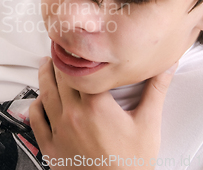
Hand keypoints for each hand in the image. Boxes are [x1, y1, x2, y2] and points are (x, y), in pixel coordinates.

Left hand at [29, 58, 176, 168]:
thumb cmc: (132, 164)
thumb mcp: (148, 124)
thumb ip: (156, 91)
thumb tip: (167, 67)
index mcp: (95, 106)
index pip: (79, 69)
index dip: (76, 54)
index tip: (74, 44)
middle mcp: (73, 115)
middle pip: (59, 78)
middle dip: (59, 61)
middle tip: (58, 49)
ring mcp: (59, 131)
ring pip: (45, 94)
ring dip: (43, 76)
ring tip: (45, 64)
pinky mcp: (50, 147)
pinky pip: (36, 120)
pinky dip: (36, 105)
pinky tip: (39, 99)